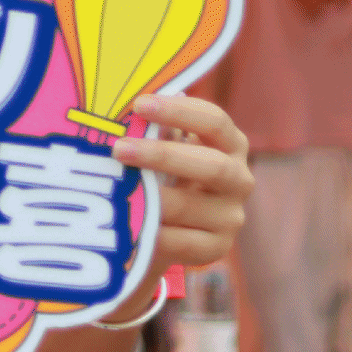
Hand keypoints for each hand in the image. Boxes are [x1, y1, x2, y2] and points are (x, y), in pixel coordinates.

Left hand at [112, 94, 251, 273]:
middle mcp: (238, 179)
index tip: (139, 104)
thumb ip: (151, 128)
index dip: (179, 111)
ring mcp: (230, 216)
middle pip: (212, 165)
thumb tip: (113, 108)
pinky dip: (154, 233)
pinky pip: (183, 242)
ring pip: (191, 206)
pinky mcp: (217, 248)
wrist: (169, 223)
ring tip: (116, 189)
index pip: (214, 121)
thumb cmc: (162, 168)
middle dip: (162, 156)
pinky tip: (129, 225)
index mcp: (228, 144)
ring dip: (151, 197)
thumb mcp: (162, 144)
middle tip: (119, 149)